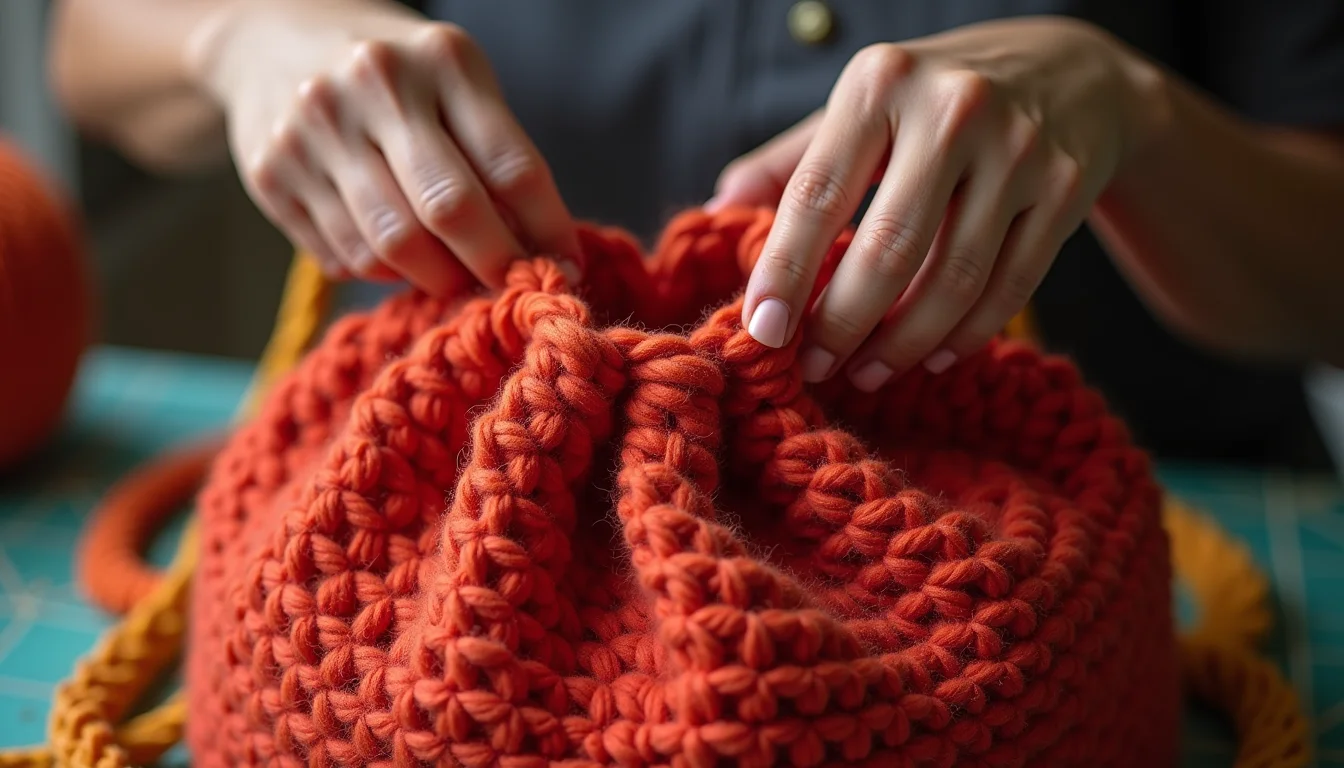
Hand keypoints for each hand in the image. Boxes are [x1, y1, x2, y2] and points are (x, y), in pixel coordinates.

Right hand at [192, 1, 580, 292]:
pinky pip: (345, 257)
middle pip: (450, 210)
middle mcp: (374, 87)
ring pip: (392, 247)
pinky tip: (394, 255)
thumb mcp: (454, 83)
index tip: (565, 268)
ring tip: (455, 275)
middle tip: (514, 291)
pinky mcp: (272, 174)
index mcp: (441, 60)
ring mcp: (315, 130)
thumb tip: (541, 253)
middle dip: (494, 266)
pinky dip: (382, 272)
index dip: (547, 232)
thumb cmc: (396, 76)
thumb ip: (494, 156)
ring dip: (437, 278)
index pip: (511, 168)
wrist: (271, 35)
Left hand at [716, 17, 1158, 389]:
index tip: (761, 332)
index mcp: (881, 84)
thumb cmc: (933, 99)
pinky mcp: (1066, 188)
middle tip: (813, 367)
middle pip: (889, 249)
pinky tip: (930, 357)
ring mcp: (1019, 150)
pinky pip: (1010, 287)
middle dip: (842, 323)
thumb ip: (788, 163)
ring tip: (865, 372)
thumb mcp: (860, 107)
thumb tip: (713, 216)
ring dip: (901, 344)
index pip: (817, 193)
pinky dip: (964, 336)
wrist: (1070, 70)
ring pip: (952, 280)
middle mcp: (953, 109)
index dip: (785, 272)